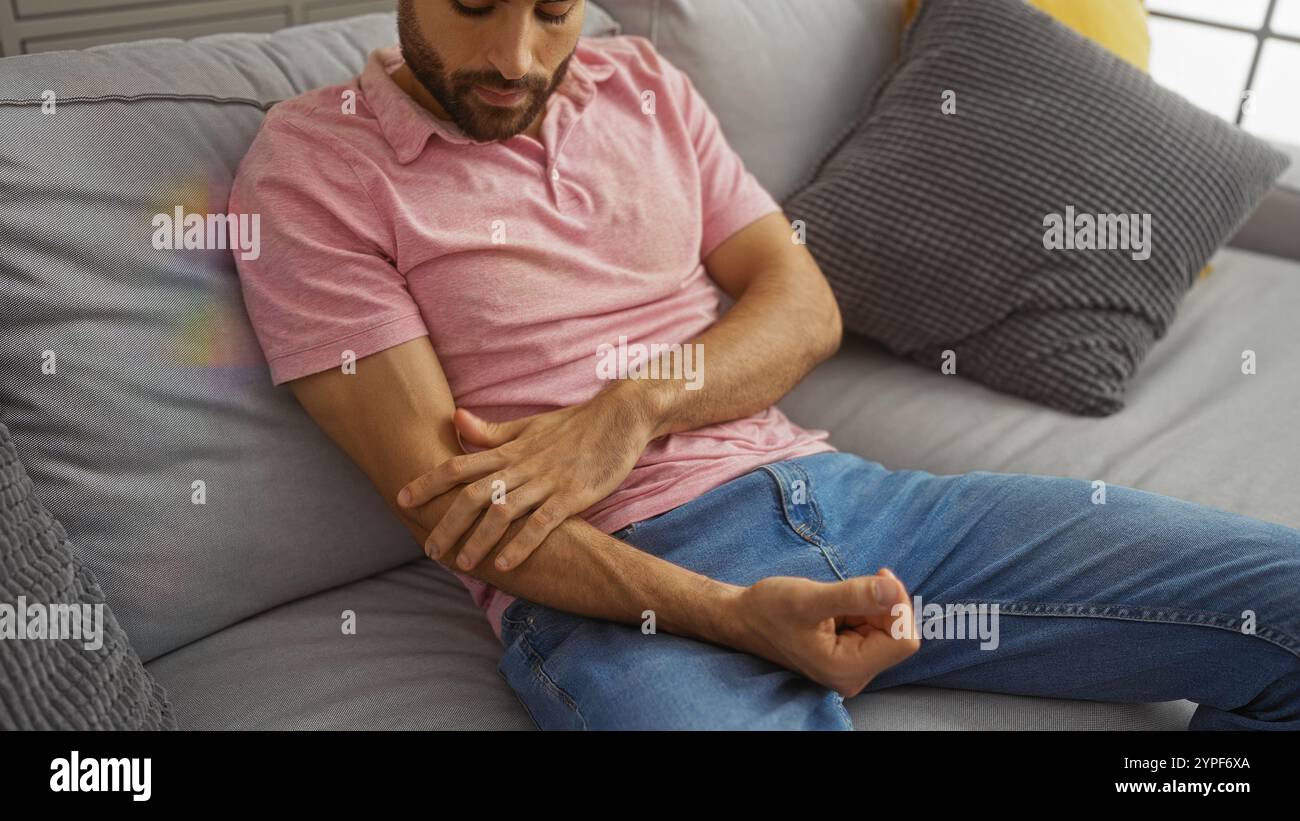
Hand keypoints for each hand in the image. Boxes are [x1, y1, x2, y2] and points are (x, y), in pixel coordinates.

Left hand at [397, 385, 656, 571]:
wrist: (620, 416)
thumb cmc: (574, 424)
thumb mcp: (529, 425)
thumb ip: (491, 432)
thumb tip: (454, 419)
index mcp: (509, 450)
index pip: (458, 465)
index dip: (428, 482)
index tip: (402, 500)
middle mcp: (522, 465)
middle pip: (473, 494)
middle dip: (447, 523)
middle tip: (429, 549)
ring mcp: (547, 480)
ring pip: (503, 511)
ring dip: (478, 539)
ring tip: (462, 564)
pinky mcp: (573, 494)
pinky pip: (542, 522)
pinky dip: (521, 544)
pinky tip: (504, 564)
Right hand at [735, 569, 920, 696]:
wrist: (743, 618)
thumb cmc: (768, 610)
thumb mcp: (809, 598)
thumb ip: (853, 595)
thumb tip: (894, 589)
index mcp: (847, 669)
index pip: (903, 640)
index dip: (898, 605)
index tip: (878, 578)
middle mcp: (854, 675)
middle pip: (898, 635)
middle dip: (884, 604)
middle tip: (856, 584)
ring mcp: (852, 666)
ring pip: (888, 629)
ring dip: (872, 604)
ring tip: (836, 599)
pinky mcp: (849, 655)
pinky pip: (874, 628)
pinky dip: (864, 608)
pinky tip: (838, 605)